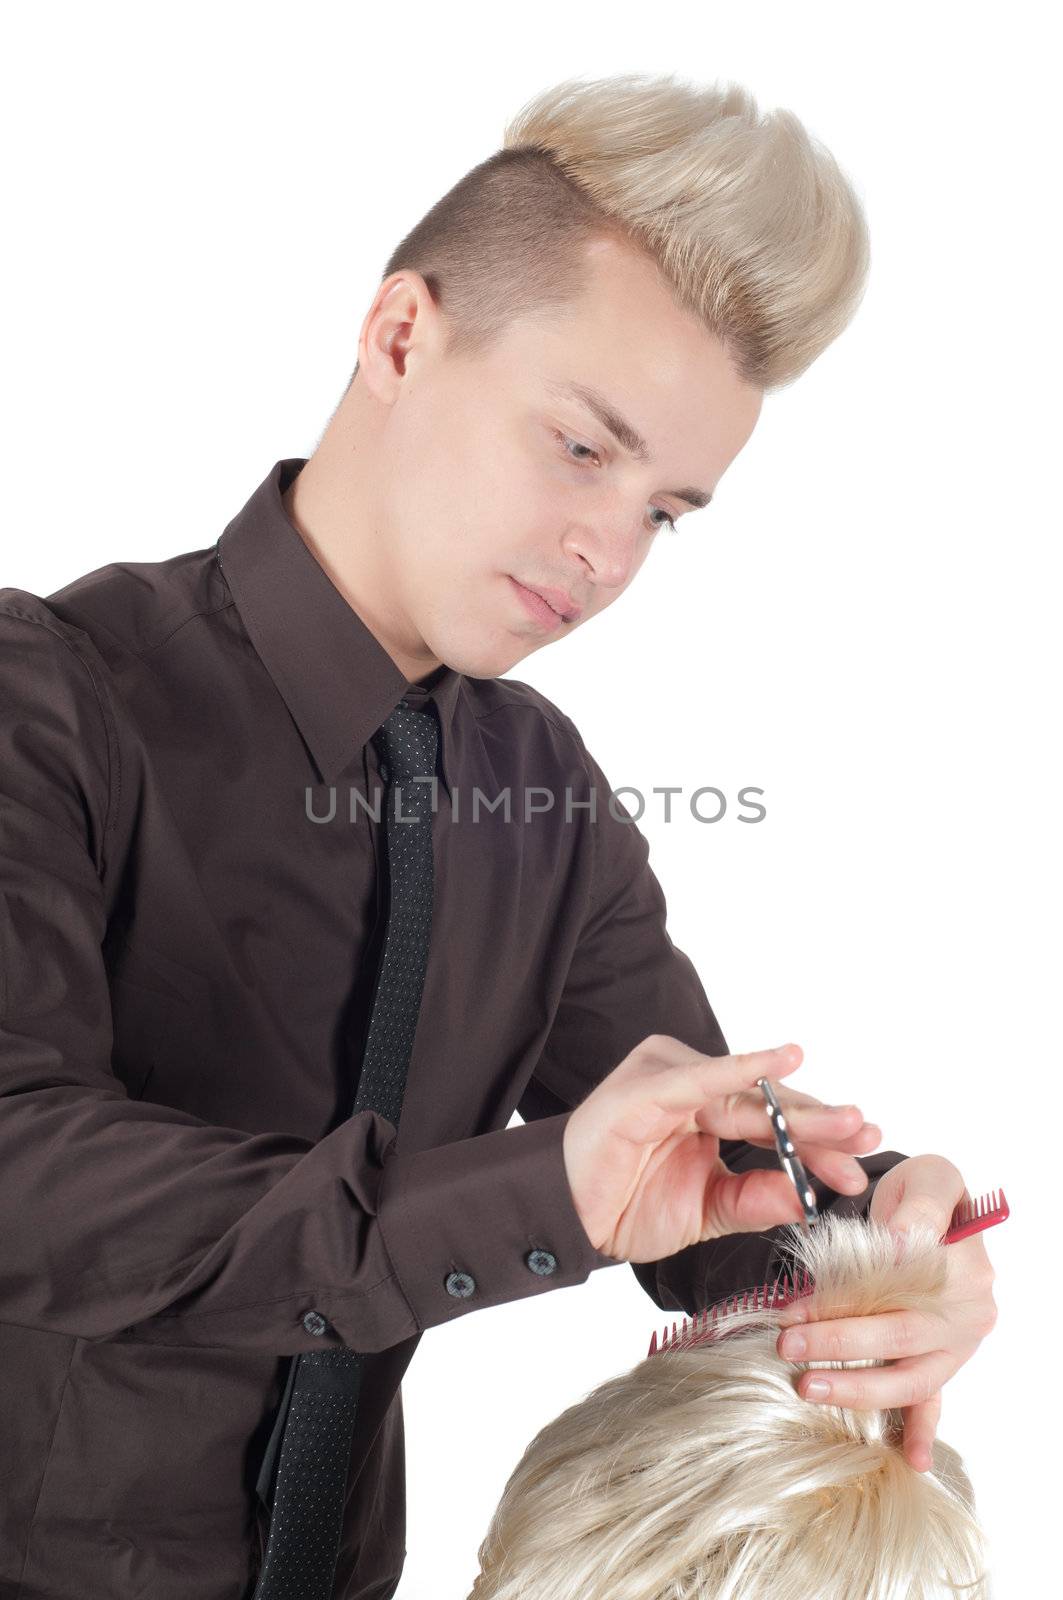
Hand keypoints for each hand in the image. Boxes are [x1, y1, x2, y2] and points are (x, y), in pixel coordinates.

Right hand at [562, 1036, 881, 1262]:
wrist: (569, 1220)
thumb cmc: (627, 1206)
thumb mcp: (709, 1210)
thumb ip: (755, 1198)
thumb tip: (808, 1196)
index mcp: (706, 1109)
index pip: (774, 1123)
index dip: (819, 1144)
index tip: (858, 1170)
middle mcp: (692, 1085)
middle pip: (769, 1105)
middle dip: (821, 1127)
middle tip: (866, 1139)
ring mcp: (670, 1078)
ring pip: (747, 1096)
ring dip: (800, 1111)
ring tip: (845, 1122)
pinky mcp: (649, 1084)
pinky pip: (704, 1078)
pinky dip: (745, 1067)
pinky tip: (785, 1060)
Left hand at [773, 1153, 998, 1471]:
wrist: (937, 1207)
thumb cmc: (927, 1194)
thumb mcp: (929, 1179)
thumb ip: (919, 1208)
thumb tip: (899, 1244)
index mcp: (966, 1267)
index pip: (901, 1291)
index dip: (847, 1301)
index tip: (798, 1306)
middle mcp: (969, 1313)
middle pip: (900, 1338)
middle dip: (839, 1346)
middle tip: (787, 1347)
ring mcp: (958, 1344)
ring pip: (911, 1379)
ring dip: (859, 1389)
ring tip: (808, 1388)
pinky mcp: (944, 1362)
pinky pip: (933, 1400)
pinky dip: (920, 1431)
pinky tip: (909, 1460)